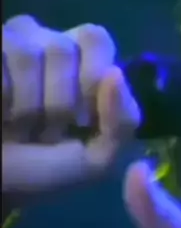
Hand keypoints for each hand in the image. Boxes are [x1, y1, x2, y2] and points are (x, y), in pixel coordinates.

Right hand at [2, 15, 139, 198]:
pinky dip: (2, 103)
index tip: (83, 117)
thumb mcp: (95, 158)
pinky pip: (0, 73)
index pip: (95, 39)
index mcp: (81, 58)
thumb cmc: (44, 168)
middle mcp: (44, 41)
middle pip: (61, 48)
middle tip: (46, 131)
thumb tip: (115, 74)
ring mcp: (10, 44)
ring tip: (19, 128)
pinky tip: (0, 117)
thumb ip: (122, 122)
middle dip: (57, 103)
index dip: (91, 75)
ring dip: (25, 108)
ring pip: (26, 55)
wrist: (1, 188)